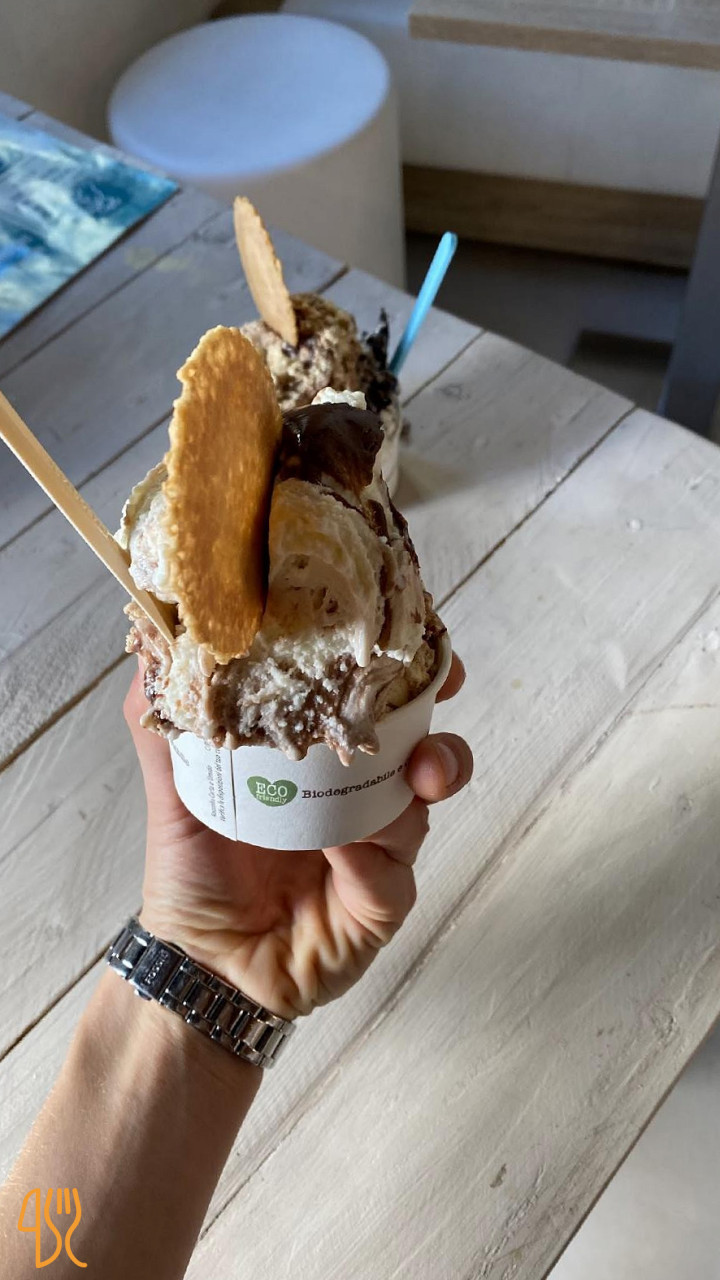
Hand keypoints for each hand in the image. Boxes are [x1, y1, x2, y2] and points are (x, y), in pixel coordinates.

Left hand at [125, 658, 471, 1019]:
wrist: (199, 958)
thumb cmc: (194, 868)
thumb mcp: (173, 785)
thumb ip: (165, 719)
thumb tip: (153, 642)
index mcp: (320, 763)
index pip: (374, 708)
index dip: (402, 674)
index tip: (419, 645)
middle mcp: (359, 801)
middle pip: (423, 750)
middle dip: (436, 724)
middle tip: (441, 697)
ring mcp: (376, 853)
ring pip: (420, 807)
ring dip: (421, 780)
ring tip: (413, 776)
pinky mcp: (379, 906)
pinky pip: (392, 876)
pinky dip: (370, 860)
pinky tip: (342, 856)